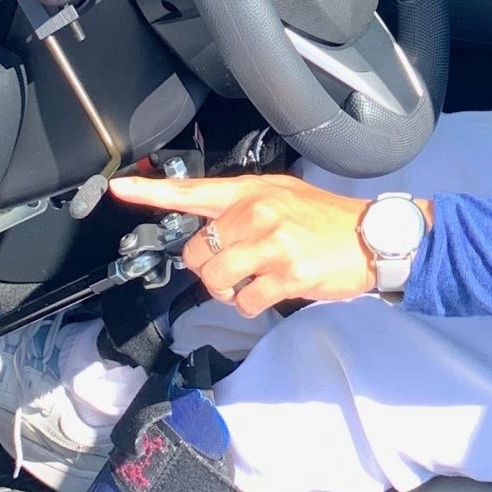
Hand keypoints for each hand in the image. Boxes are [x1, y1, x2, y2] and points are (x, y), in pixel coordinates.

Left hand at [109, 174, 431, 316]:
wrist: (372, 238)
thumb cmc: (326, 221)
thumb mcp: (284, 197)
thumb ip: (244, 208)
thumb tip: (207, 235)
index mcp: (252, 191)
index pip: (194, 191)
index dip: (152, 192)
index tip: (119, 188)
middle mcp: (258, 212)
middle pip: (196, 252)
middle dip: (211, 266)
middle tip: (241, 263)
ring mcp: (272, 243)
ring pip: (214, 281)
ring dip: (229, 290)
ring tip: (258, 278)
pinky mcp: (286, 274)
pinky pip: (243, 302)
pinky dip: (253, 304)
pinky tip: (276, 288)